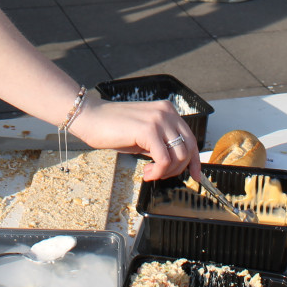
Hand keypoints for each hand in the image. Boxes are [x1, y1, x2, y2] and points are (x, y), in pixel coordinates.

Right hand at [68, 99, 200, 181]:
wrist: (90, 118)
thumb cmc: (112, 127)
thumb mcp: (143, 134)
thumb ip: (161, 142)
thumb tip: (174, 162)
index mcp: (167, 111)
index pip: (190, 138)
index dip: (195, 160)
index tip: (195, 175)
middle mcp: (167, 112)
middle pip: (188, 148)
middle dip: (179, 169)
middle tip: (162, 175)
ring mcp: (158, 120)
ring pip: (178, 156)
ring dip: (166, 172)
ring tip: (150, 173)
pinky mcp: (148, 130)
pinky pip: (164, 160)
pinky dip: (158, 172)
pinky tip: (146, 172)